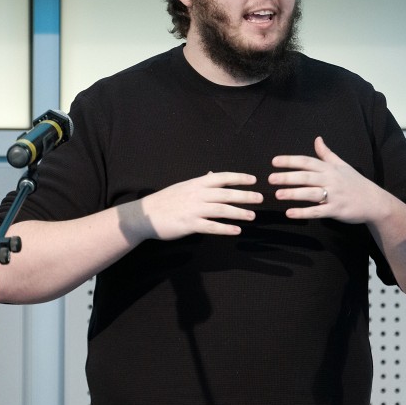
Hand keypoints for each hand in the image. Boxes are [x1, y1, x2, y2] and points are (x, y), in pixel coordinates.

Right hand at [123, 171, 261, 240]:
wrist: (144, 216)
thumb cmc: (165, 200)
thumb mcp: (183, 186)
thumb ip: (200, 182)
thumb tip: (213, 174)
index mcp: (196, 183)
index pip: (221, 177)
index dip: (238, 178)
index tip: (254, 179)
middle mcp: (197, 194)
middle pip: (226, 193)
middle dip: (245, 195)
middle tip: (260, 198)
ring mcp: (193, 210)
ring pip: (221, 210)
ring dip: (239, 212)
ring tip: (252, 216)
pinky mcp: (190, 225)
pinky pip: (211, 227)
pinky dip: (225, 228)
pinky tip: (236, 230)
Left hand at [271, 136, 390, 222]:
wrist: (375, 202)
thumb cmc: (356, 183)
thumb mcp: (342, 165)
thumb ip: (327, 154)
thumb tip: (317, 139)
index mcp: (330, 168)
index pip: (307, 161)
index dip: (290, 161)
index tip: (274, 162)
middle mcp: (331, 180)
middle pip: (306, 177)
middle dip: (288, 177)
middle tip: (270, 178)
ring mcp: (334, 195)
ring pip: (311, 193)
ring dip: (293, 194)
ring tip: (277, 194)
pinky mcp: (336, 210)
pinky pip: (318, 211)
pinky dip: (304, 212)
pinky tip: (290, 213)